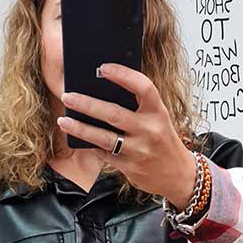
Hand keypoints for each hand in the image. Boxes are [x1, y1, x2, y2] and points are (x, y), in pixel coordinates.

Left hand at [57, 62, 196, 208]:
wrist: (178, 174)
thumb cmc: (163, 140)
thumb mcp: (158, 118)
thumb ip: (138, 106)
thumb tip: (102, 91)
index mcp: (158, 111)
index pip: (143, 87)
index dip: (123, 75)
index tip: (102, 68)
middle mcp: (149, 130)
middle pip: (113, 114)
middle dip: (87, 104)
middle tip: (67, 96)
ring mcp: (139, 150)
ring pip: (104, 138)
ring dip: (81, 128)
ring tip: (64, 120)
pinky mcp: (130, 167)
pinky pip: (105, 155)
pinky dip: (91, 146)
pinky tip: (78, 138)